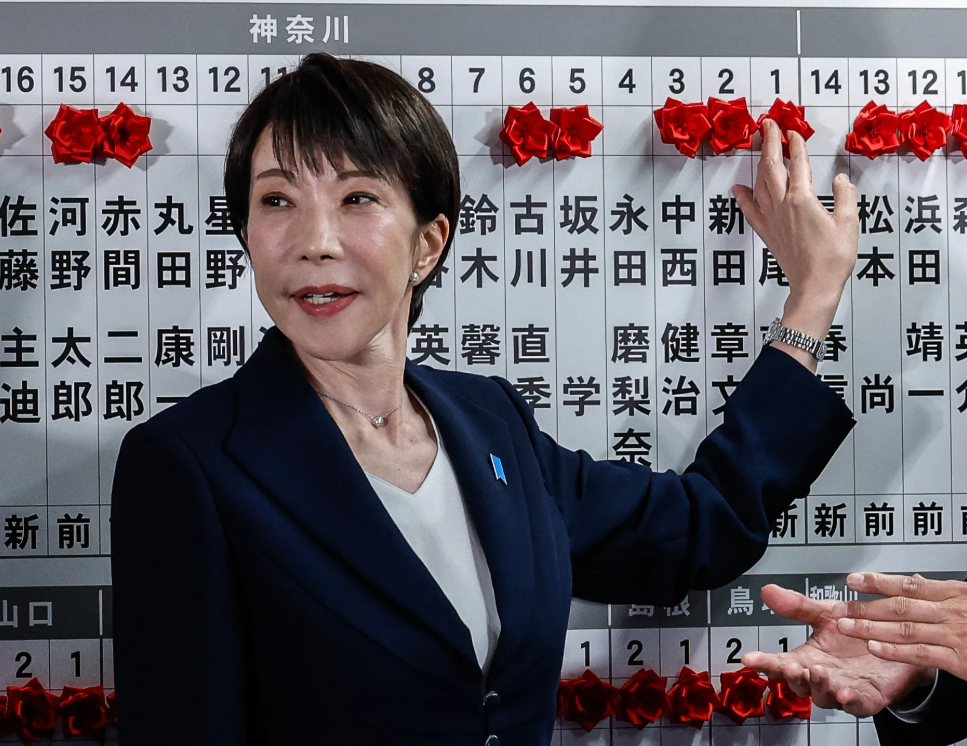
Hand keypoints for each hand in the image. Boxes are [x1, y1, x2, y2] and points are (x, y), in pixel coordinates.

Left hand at [733, 120, 858, 369]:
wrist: (814, 286)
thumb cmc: (834, 258)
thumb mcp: (849, 222)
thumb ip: (846, 196)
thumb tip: (840, 180)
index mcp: (803, 199)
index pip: (797, 164)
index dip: (794, 145)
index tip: (791, 130)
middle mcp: (782, 205)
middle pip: (772, 167)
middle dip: (769, 144)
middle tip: (766, 125)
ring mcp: (771, 219)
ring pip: (760, 184)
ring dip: (758, 162)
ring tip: (757, 145)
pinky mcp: (767, 233)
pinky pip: (750, 211)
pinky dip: (743, 197)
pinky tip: (737, 187)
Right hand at [741, 584, 933, 716]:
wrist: (900, 643)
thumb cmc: (859, 633)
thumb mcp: (826, 614)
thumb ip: (798, 606)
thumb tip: (768, 591)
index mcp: (809, 658)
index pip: (781, 662)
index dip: (765, 661)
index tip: (750, 659)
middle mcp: (824, 677)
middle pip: (799, 684)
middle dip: (792, 677)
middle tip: (787, 666)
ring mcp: (845, 689)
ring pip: (825, 696)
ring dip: (819, 686)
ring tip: (817, 672)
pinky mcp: (871, 698)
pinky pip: (858, 705)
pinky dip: (850, 701)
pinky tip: (845, 692)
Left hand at [834, 572, 966, 681]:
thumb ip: (939, 592)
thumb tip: (915, 579)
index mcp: (951, 593)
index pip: (906, 586)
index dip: (877, 583)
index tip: (853, 581)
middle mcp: (949, 612)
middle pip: (899, 607)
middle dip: (865, 608)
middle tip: (840, 608)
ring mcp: (952, 635)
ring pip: (905, 630)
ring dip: (872, 628)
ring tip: (847, 627)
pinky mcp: (958, 659)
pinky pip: (921, 654)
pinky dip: (896, 651)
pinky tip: (874, 649)